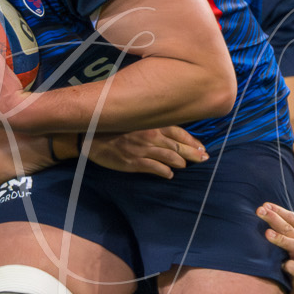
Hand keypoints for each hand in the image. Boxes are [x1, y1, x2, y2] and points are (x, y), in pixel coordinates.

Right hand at [83, 126, 207, 177]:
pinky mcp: (135, 163)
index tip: (201, 147)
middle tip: (204, 158)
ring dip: (181, 162)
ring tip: (185, 165)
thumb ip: (151, 123)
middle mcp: (151, 136)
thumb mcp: (134, 119)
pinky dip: (165, 172)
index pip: (179, 132)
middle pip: (179, 145)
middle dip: (194, 152)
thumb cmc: (112, 126)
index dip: (192, 140)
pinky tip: (169, 174)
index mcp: (152, 124)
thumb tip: (166, 129)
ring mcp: (144, 150)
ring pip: (171, 157)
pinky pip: (156, 168)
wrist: (90, 135)